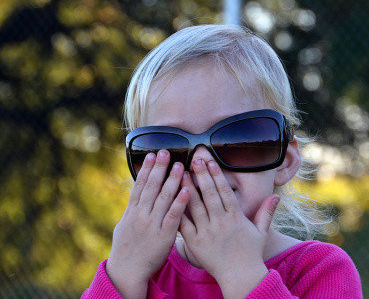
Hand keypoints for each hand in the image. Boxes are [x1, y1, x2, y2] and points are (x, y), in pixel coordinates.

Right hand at [106, 150, 190, 298]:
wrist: (128, 271)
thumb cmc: (127, 248)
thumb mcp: (124, 226)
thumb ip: (133, 210)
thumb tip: (136, 194)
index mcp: (131, 212)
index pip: (140, 185)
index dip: (146, 169)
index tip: (152, 154)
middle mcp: (141, 215)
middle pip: (151, 187)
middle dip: (160, 169)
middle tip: (167, 152)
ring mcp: (152, 224)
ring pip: (163, 198)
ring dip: (172, 180)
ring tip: (180, 165)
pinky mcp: (164, 235)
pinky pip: (173, 215)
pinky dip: (180, 202)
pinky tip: (187, 189)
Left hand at [179, 159, 279, 298]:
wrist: (240, 277)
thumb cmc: (251, 254)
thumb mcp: (261, 232)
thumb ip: (266, 212)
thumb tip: (276, 196)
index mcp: (236, 217)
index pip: (225, 191)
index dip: (217, 175)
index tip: (210, 161)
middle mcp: (221, 222)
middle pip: (209, 194)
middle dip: (202, 175)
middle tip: (194, 159)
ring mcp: (207, 232)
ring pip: (196, 206)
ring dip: (188, 188)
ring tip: (181, 173)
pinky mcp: (196, 243)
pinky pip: (185, 224)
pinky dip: (179, 211)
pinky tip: (172, 198)